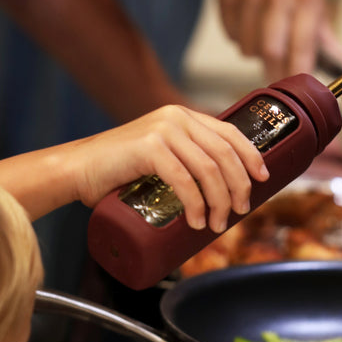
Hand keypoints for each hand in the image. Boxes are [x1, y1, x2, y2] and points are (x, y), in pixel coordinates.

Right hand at [73, 105, 268, 232]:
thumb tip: (221, 189)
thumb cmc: (118, 171)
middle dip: (239, 186)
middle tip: (240, 211)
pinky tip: (198, 220)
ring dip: (219, 201)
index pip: (229, 132)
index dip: (250, 155)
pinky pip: (184, 179)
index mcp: (182, 117)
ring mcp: (162, 130)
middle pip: (224, 153)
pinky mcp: (149, 148)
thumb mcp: (160, 157)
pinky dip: (196, 204)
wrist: (78, 169)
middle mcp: (175, 118)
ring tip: (217, 224)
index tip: (262, 178)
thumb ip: (184, 160)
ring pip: (208, 169)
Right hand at [213, 0, 339, 79]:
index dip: (299, 74)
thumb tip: (340, 62)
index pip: (302, 46)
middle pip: (270, 51)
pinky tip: (246, 20)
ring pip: (246, 46)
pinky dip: (237, 35)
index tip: (298, 91)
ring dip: (253, 51)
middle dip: (273, 70)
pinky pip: (229, 33)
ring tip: (261, 36)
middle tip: (275, 74)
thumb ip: (323, 30)